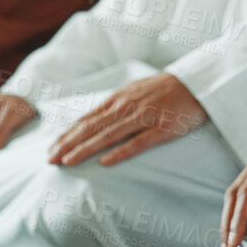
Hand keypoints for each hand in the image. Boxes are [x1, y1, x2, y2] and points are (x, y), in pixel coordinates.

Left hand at [48, 73, 206, 167]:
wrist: (197, 83)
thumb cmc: (164, 90)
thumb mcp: (134, 92)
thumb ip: (113, 106)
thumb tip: (90, 120)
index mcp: (119, 99)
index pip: (86, 119)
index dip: (67, 134)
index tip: (50, 148)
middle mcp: (127, 107)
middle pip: (91, 128)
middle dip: (68, 144)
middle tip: (49, 160)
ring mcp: (144, 117)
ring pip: (108, 135)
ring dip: (85, 149)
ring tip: (68, 162)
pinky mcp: (162, 128)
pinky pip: (138, 143)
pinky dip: (120, 152)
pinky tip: (104, 162)